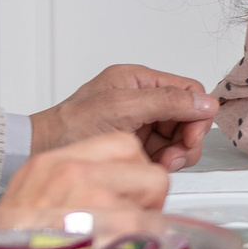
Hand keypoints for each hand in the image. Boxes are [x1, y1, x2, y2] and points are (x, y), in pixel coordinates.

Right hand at [0, 132, 169, 231]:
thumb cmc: (12, 248)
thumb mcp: (32, 199)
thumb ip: (71, 184)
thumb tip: (112, 188)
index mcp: (52, 163)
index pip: (122, 143)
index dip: (133, 169)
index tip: (127, 191)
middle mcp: (71, 173)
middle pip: (143, 161)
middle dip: (146, 193)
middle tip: (129, 218)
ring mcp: (91, 197)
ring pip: (156, 187)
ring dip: (148, 216)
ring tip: (121, 238)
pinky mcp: (110, 226)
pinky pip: (152, 223)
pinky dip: (148, 241)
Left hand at [31, 63, 217, 169]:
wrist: (41, 152)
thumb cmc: (71, 127)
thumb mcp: (121, 108)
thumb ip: (166, 102)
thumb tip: (205, 102)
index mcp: (140, 80)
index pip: (188, 91)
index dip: (196, 114)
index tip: (189, 138)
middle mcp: (143, 99)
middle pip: (187, 117)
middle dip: (185, 139)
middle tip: (172, 158)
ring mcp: (140, 123)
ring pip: (179, 137)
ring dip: (176, 154)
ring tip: (159, 165)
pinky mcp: (135, 145)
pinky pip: (164, 153)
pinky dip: (162, 163)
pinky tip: (149, 168)